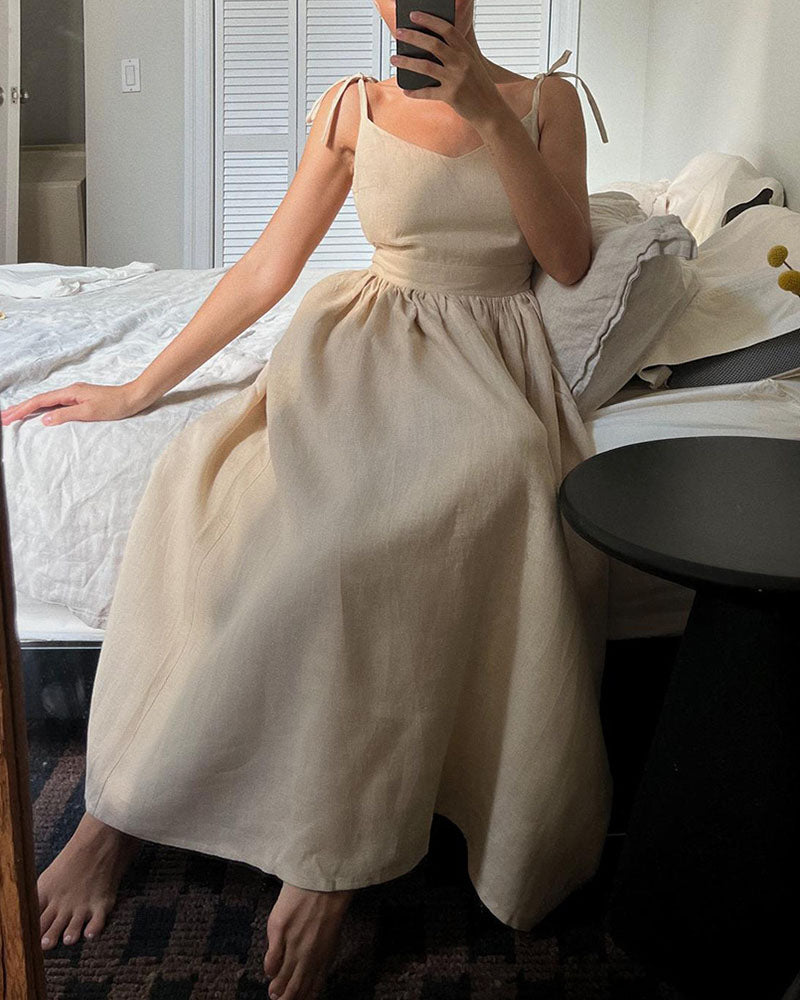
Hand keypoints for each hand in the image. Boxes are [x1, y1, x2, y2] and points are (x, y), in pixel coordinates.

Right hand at [1, 381, 150, 426]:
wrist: (133, 398)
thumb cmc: (115, 405)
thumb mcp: (90, 412)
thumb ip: (67, 415)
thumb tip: (45, 419)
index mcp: (70, 392)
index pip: (40, 401)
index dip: (23, 410)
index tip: (8, 417)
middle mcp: (70, 391)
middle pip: (39, 400)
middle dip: (20, 408)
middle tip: (3, 417)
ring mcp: (75, 395)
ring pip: (46, 402)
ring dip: (29, 409)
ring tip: (14, 415)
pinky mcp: (80, 400)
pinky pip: (56, 404)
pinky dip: (43, 409)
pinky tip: (39, 414)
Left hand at [390, 10, 502, 125]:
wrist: (491, 110)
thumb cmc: (479, 86)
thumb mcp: (472, 64)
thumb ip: (456, 54)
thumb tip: (429, 46)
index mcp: (467, 51)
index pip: (447, 29)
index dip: (429, 21)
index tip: (414, 15)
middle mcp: (461, 63)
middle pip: (433, 45)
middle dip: (413, 37)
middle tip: (398, 32)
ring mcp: (456, 79)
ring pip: (425, 67)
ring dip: (407, 61)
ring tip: (394, 58)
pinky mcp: (451, 96)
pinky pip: (428, 93)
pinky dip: (415, 92)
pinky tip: (405, 90)